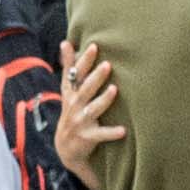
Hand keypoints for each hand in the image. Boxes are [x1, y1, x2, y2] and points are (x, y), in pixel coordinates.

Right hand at [52, 38, 122, 186]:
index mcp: (71, 93)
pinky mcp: (88, 137)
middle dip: (95, 77)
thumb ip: (69, 68)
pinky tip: (123, 131)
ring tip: (114, 90)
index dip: (84, 61)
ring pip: (93, 109)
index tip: (94, 46)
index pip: (76, 74)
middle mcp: (74, 106)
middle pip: (85, 89)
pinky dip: (111, 133)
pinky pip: (100, 135)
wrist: (66, 147)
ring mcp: (80, 122)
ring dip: (103, 100)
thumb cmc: (73, 111)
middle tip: (107, 64)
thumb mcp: (68, 91)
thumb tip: (65, 42)